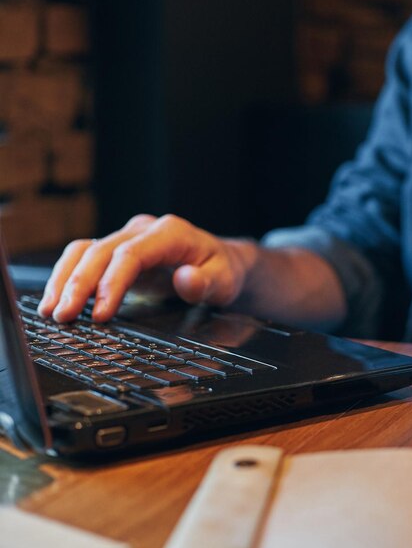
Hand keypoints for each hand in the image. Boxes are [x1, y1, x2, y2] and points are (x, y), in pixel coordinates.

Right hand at [38, 214, 254, 322]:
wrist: (222, 262)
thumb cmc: (222, 271)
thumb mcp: (225, 281)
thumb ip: (206, 282)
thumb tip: (185, 280)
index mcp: (170, 233)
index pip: (131, 255)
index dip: (111, 284)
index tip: (100, 314)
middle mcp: (143, 230)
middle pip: (100, 251)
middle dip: (78, 285)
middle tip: (62, 316)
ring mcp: (127, 238)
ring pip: (84, 251)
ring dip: (64, 280)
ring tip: (50, 311)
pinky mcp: (116, 251)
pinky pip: (84, 258)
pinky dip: (66, 277)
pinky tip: (55, 300)